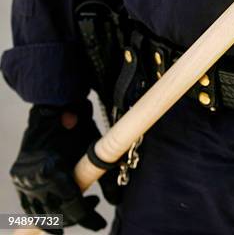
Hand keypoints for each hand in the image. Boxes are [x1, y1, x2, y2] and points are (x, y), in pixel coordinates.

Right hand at [10, 101, 119, 233]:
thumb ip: (106, 178)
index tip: (99, 224)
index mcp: (53, 173)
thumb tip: (116, 201)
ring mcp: (23, 178)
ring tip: (78, 207)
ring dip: (59, 215)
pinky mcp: (18, 176)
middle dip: (75, 217)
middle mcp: (34, 179)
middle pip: (55, 213)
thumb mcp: (95, 152)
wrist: (53, 108)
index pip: (71, 207)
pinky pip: (29, 201)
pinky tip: (59, 203)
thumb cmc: (79, 128)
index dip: (87, 218)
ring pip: (40, 211)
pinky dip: (44, 207)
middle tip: (92, 211)